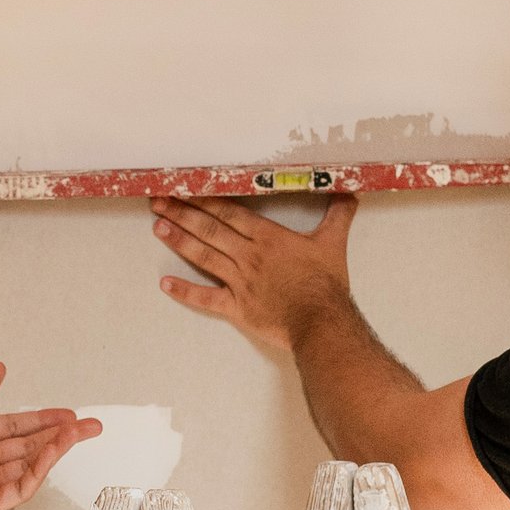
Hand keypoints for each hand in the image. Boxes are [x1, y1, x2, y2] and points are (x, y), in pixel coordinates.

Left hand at [0, 364, 100, 509]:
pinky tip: (53, 454)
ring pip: (29, 465)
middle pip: (29, 445)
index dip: (43, 419)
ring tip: (77, 434)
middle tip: (88, 425)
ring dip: (55, 450)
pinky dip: (39, 472)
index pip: (16, 426)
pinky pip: (19, 488)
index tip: (67, 414)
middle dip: (61, 434)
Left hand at [154, 193, 355, 352]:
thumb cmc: (326, 283)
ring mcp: (239, 281)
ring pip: (203, 255)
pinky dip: (185, 291)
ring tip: (157, 226)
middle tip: (158, 200)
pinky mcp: (237, 307)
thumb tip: (351, 192)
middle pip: (209, 228)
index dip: (203, 198)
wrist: (321, 321)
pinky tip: (165, 283)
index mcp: (267, 237)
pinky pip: (206, 298)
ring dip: (179, 240)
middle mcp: (248, 255)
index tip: (184, 187)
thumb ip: (338, 215)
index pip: (228, 212)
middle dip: (181, 212)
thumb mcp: (334, 243)